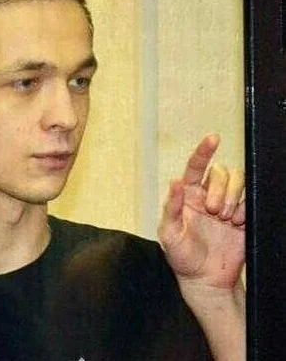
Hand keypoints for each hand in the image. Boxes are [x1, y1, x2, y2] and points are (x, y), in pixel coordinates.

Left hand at [158, 134, 244, 290]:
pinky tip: (236, 224)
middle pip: (220, 172)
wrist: (206, 280)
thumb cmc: (182, 257)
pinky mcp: (242, 217)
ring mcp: (226, 205)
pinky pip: (249, 201)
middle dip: (219, 188)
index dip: (204, 151)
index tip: (213, 138)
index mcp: (187, 196)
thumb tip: (174, 182)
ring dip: (231, 197)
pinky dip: (244, 209)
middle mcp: (207, 196)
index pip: (195, 167)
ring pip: (236, 182)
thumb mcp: (169, 233)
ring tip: (225, 218)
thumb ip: (172, 207)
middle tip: (215, 212)